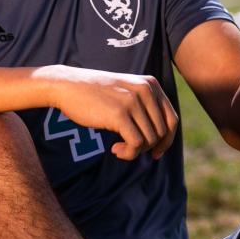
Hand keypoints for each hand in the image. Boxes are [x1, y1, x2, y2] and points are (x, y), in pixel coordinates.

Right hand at [43, 66, 177, 160]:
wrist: (67, 86)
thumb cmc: (95, 94)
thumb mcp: (126, 93)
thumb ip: (145, 107)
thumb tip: (162, 141)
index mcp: (151, 84)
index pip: (172, 119)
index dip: (167, 140)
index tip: (155, 152)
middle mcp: (146, 90)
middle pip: (162, 132)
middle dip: (148, 147)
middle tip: (129, 149)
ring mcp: (133, 101)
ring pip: (150, 140)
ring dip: (135, 151)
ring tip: (119, 148)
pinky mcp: (120, 114)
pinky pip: (136, 144)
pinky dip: (129, 154)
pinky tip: (115, 150)